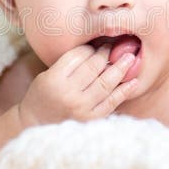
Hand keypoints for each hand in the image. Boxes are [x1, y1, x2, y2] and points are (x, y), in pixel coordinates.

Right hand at [16, 43, 138, 127]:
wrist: (35, 125)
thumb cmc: (41, 96)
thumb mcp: (47, 74)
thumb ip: (68, 63)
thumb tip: (95, 48)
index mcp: (55, 78)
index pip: (78, 56)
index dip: (91, 48)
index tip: (99, 43)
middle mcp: (69, 93)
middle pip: (94, 67)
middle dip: (107, 54)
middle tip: (116, 47)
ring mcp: (81, 107)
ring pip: (106, 83)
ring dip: (120, 68)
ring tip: (130, 58)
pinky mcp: (91, 119)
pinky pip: (111, 103)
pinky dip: (124, 91)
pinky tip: (134, 81)